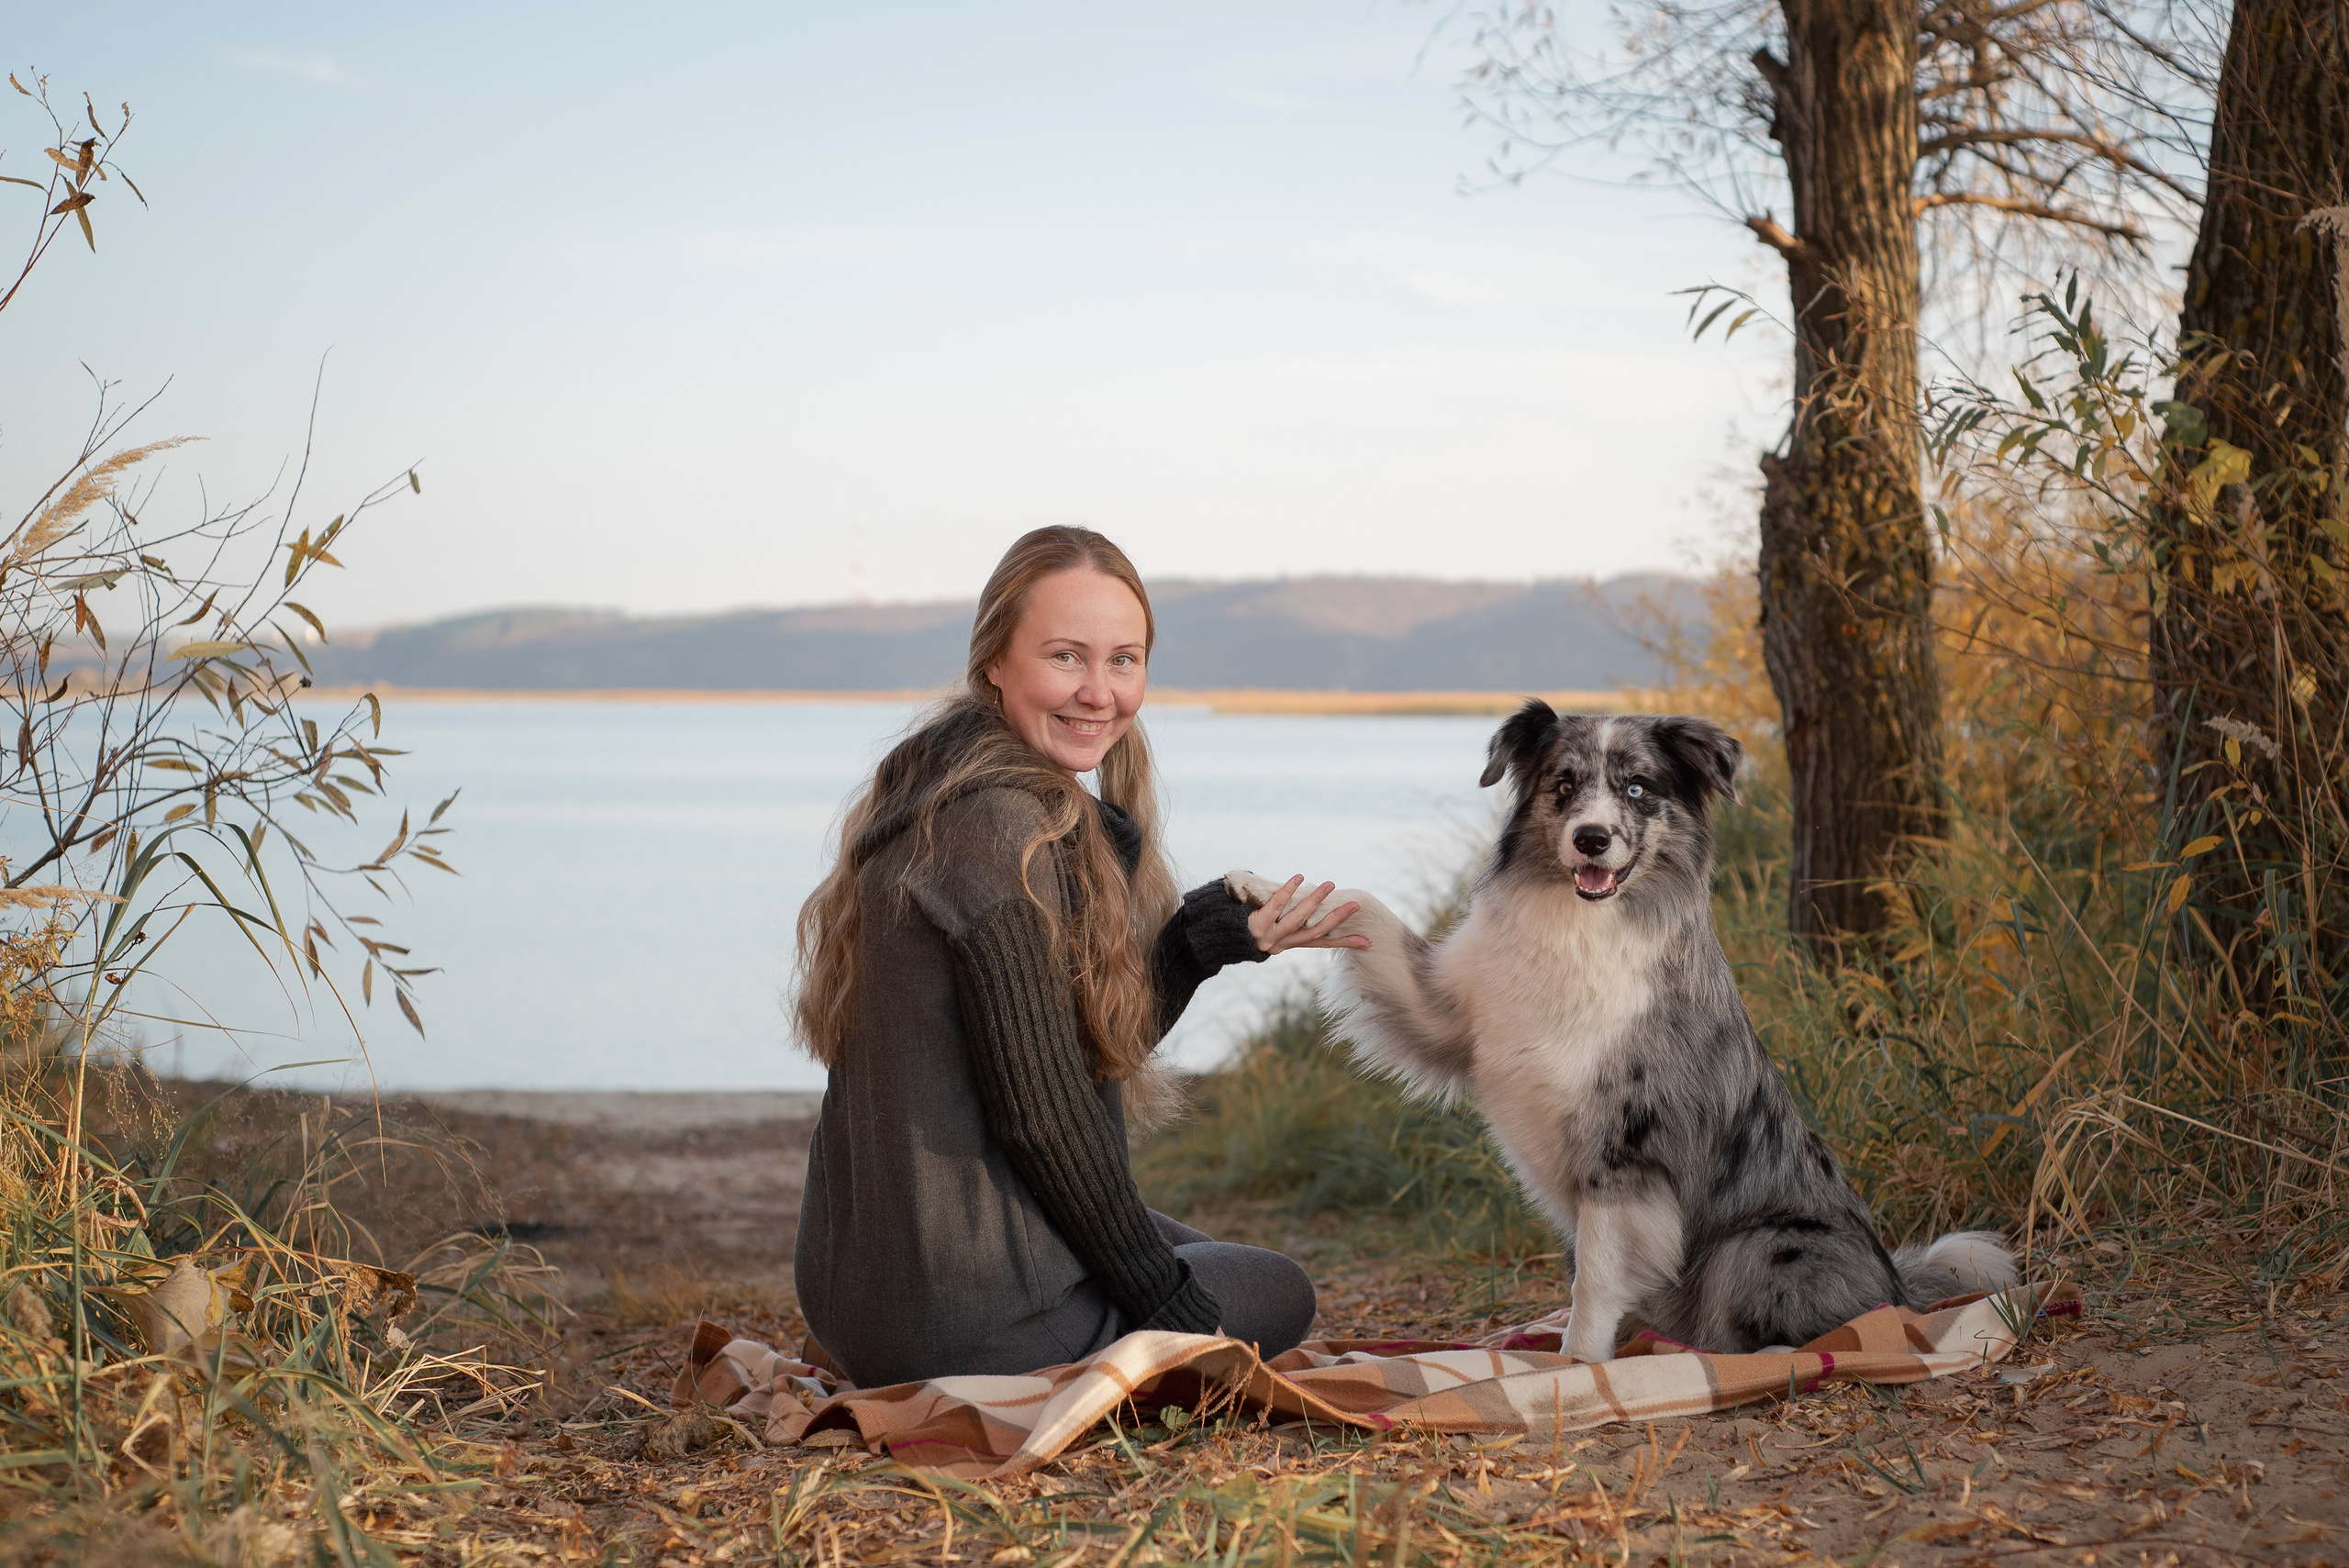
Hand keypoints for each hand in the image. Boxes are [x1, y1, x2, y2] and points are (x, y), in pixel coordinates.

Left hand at [1247, 875, 1371, 954]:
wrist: (1213, 935)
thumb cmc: (1240, 926)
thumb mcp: (1267, 929)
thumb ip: (1286, 921)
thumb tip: (1309, 904)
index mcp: (1287, 944)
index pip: (1320, 943)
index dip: (1343, 942)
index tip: (1367, 942)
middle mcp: (1280, 944)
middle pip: (1315, 931)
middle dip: (1337, 918)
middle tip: (1355, 905)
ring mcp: (1269, 935)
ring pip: (1299, 919)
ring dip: (1316, 900)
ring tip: (1330, 885)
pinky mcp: (1257, 924)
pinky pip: (1276, 905)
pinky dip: (1288, 891)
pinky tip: (1298, 878)